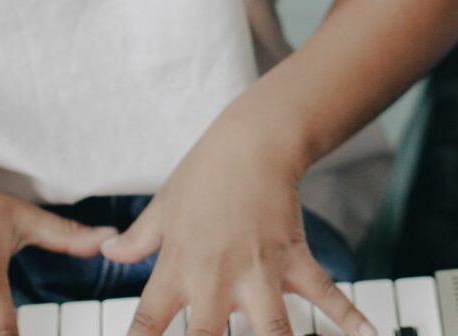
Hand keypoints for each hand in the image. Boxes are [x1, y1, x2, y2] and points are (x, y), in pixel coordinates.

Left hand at [105, 117, 371, 335]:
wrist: (254, 140)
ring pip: (271, 331)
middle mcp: (216, 279)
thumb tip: (107, 252)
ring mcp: (259, 272)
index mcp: (178, 270)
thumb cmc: (205, 172)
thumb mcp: (162, 207)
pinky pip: (325, 296)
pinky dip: (350, 319)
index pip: (146, 325)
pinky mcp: (294, 260)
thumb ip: (136, 240)